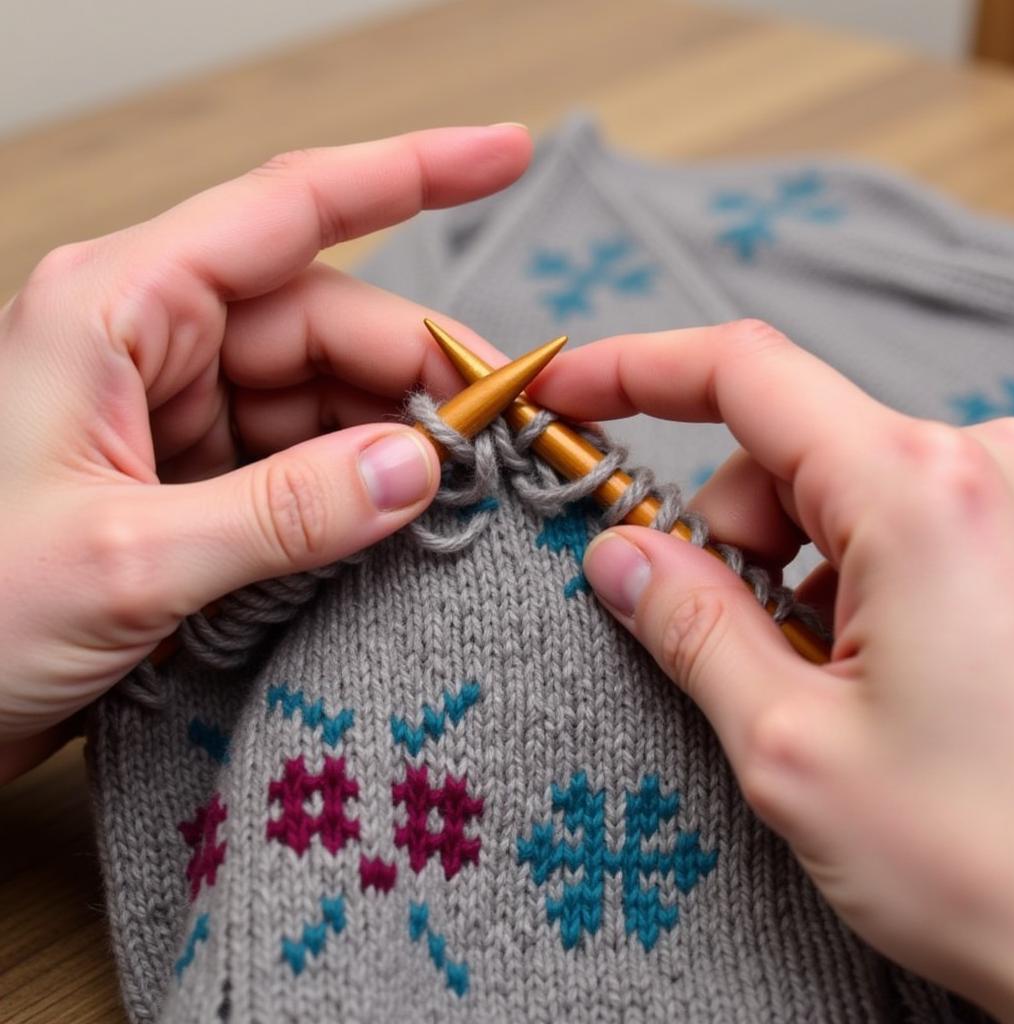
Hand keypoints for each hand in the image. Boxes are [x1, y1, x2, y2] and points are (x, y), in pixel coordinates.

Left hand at [0, 124, 531, 782]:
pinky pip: (304, 457)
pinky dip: (359, 485)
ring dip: (395, 436)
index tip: (504, 151)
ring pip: (325, 394)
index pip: (292, 209)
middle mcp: (153, 342)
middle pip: (327, 321)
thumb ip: (281, 512)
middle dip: (421, 370)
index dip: (411, 172)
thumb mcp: (128, 559)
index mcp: (119, 306)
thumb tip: (416, 469)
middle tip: (501, 432)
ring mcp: (178, 412)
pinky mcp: (195, 477)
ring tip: (459, 489)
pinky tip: (399, 518)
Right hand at [531, 319, 1013, 1020]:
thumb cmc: (995, 861)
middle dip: (723, 531)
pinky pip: (894, 519)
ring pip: (836, 488)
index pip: (742, 374)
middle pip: (784, 447)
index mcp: (918, 493)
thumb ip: (691, 628)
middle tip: (721, 640)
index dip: (634, 371)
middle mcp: (982, 470)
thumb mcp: (791, 745)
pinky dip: (846, 577)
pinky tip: (870, 669)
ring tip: (821, 680)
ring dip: (789, 566)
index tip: (567, 391)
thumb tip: (619, 555)